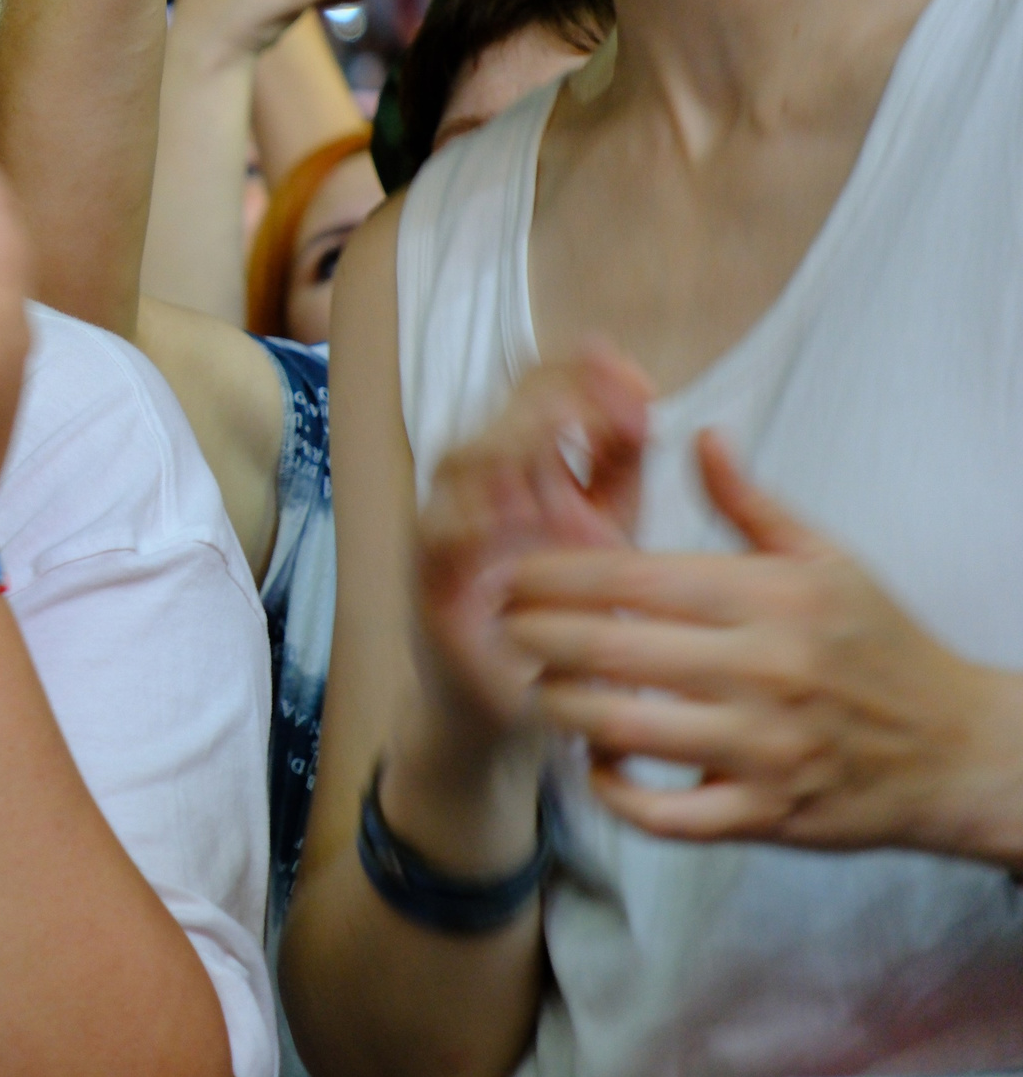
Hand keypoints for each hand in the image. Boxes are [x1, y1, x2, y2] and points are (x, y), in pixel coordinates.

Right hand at [409, 346, 651, 750]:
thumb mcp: (610, 527)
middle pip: (501, 413)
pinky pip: (438, 535)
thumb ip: (622, 462)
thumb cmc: (568, 612)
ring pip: (460, 461)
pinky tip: (511, 513)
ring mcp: (450, 530)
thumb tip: (644, 394)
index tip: (641, 384)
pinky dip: (471, 517)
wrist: (524, 701)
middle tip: (605, 405)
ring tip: (559, 435)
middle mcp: (482, 487)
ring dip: (508, 442)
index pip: (540, 389)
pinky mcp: (432, 581)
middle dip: (552, 398)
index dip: (583, 374)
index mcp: (526, 465)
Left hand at [504, 432, 1022, 867]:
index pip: (631, 577)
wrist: (960, 749)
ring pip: (622, 730)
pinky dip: (612, 793)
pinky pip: (663, 814)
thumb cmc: (882, 644)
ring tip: (540, 686)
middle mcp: (762, 670)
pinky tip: (593, 764)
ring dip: (561, 708)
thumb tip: (701, 433)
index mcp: (768, 598)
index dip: (555, 575)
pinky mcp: (766, 814)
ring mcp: (762, 748)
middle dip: (536, 637)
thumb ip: (749, 501)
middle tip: (505, 627)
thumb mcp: (826, 559)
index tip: (513, 574)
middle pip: (610, 650)